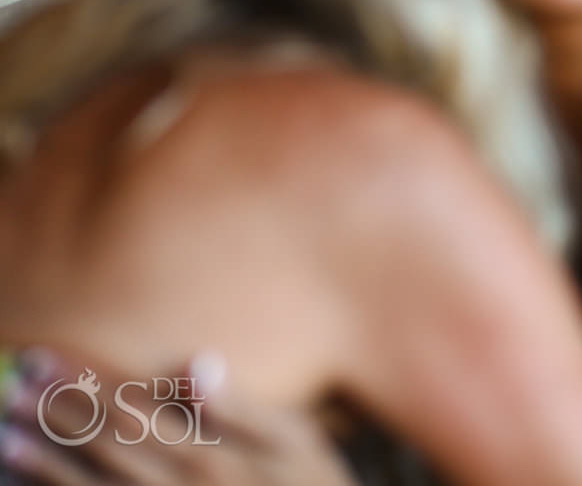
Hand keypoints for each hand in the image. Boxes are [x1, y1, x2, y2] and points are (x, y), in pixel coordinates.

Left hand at [2, 351, 352, 485]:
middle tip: (17, 384)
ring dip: (45, 461)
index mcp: (210, 457)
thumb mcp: (298, 441)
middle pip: (105, 445)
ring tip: (8, 433)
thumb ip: (244, 408)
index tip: (47, 361)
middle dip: (59, 413)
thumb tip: (196, 364)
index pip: (135, 409)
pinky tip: (33, 483)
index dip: (88, 382)